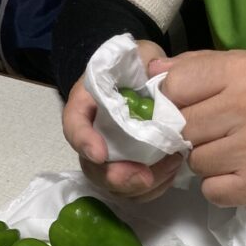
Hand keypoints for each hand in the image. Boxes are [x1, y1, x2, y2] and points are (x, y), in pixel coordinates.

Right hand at [62, 39, 182, 201]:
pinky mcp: (129, 171)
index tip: (100, 154)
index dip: (83, 141)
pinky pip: (136, 192)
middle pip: (93, 168)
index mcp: (87, 103)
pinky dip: (154, 188)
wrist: (146, 82)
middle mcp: (93, 135)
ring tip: (171, 165)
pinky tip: (172, 171)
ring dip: (142, 185)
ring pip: (115, 186)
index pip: (74, 124)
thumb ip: (146, 60)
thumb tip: (156, 72)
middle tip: (144, 177)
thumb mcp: (142, 53)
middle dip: (117, 178)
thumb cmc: (140, 66)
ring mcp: (110, 158)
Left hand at [149, 50, 245, 208]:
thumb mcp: (240, 68)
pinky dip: (219, 185)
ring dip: (206, 160)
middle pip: (182, 127)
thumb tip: (151, 70)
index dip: (172, 99)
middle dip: (191, 132)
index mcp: (243, 71)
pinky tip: (239, 171)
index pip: (175, 86)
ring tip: (231, 151)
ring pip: (195, 162)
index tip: (187, 105)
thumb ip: (195, 66)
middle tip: (215, 130)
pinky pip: (211, 189)